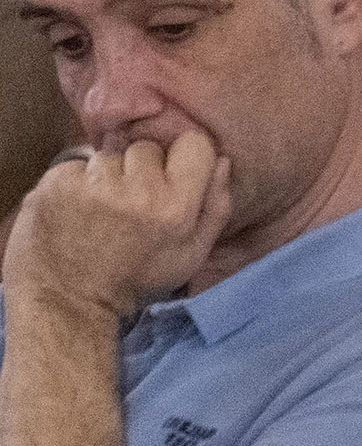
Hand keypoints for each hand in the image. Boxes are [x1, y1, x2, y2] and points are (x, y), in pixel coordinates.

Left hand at [1, 133, 232, 321]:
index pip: (193, 143)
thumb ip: (216, 207)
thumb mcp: (190, 256)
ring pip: (109, 155)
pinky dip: (75, 183)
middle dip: (141, 170)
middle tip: (130, 204)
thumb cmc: (132, 280)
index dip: (184, 158)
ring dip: (107, 176)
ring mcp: (91, 186)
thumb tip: (223, 161)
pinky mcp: (54, 185)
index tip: (172, 178)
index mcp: (174, 208)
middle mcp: (135, 192)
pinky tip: (75, 210)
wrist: (66, 303)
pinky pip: (74, 166)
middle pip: (147, 148)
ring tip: (100, 210)